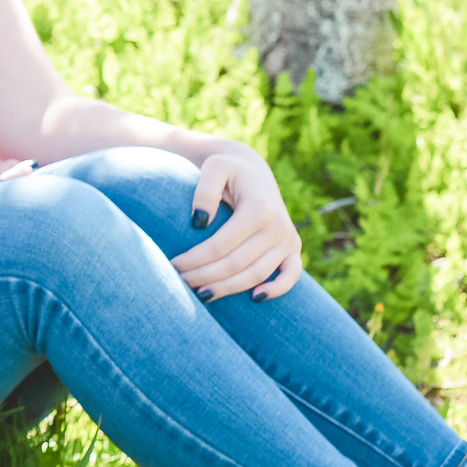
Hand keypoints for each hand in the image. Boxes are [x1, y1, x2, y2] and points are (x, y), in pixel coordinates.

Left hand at [168, 146, 304, 301]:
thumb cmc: (227, 170)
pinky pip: (292, 275)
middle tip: (180, 283)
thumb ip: (204, 190)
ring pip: (257, 274)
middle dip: (205, 277)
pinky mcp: (293, 248)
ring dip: (228, 288)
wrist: (252, 170)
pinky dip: (278, 289)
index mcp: (258, 208)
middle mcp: (278, 226)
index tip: (172, 266)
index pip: (220, 246)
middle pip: (236, 264)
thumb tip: (199, 221)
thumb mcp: (214, 167)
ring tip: (201, 295)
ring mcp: (288, 239)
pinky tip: (254, 298)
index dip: (194, 260)